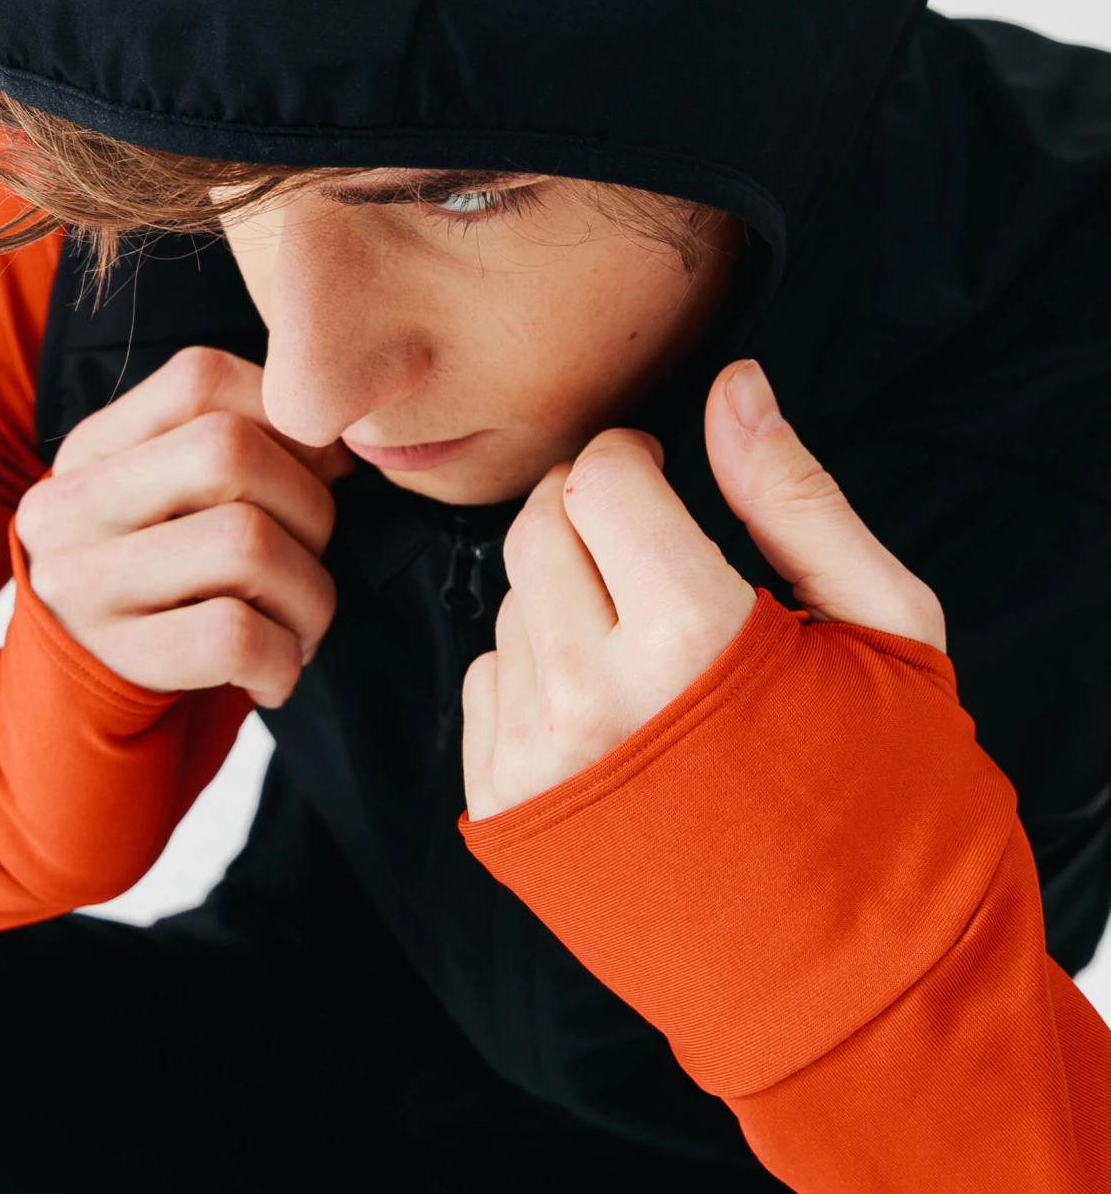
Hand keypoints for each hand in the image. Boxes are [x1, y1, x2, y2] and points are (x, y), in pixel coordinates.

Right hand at [15, 346, 352, 707]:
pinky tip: (272, 671)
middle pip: (229, 453)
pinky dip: (282, 657)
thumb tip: (344, 447)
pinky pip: (236, 635)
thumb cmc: (161, 586)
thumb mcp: (168, 505)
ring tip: (301, 622)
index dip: (285, 419)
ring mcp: (86, 583)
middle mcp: (71, 506)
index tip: (320, 472)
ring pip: (244, 543)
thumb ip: (236, 453)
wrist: (76, 701)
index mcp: (91, 450)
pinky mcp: (118, 657)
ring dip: (310, 593)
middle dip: (310, 508)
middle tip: (312, 558)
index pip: (200, 381)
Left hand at [462, 358, 945, 818]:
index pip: (600, 478)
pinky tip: (606, 704)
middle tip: (639, 534)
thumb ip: (794, 498)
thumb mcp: (884, 632)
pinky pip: (483, 679)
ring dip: (562, 592)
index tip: (654, 470)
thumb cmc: (889, 805)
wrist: (846, 985)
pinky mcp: (502, 809)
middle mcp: (590, 696)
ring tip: (642, 643)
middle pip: (536, 526)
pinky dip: (532, 667)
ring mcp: (534, 760)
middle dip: (583, 505)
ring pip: (509, 601)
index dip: (630, 454)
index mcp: (691, 640)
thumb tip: (733, 387)